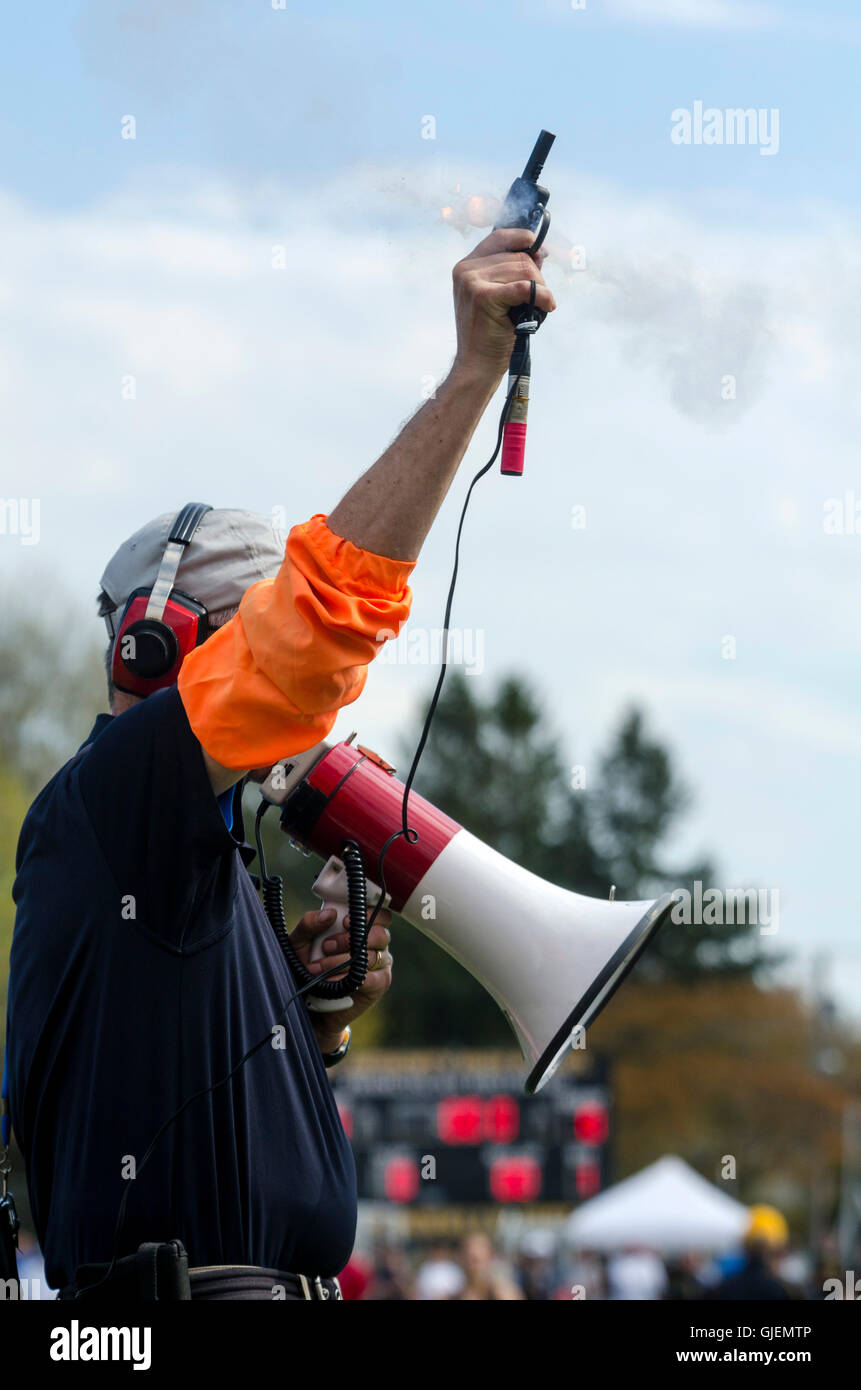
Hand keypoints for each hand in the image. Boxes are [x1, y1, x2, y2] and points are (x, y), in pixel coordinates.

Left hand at [289, 906, 393, 1052]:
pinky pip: (375, 978)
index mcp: (362, 926)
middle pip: (380, 934)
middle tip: (327, 946)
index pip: (380, 914)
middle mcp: (375, 943)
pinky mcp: (379, 984)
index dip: (367, 914)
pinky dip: (354, 979)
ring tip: (318, 968)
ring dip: (342, 961)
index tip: (344, 921)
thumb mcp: (299, 942)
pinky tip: (335, 981)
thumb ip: (309, 924)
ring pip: (372, 956)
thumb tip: (329, 914)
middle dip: (350, 939)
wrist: (306, 1000)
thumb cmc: (305, 965)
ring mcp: (380, 964)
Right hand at [451, 228, 555, 386]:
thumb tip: (539, 251)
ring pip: (524, 269)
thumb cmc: (491, 335)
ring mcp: (472, 282)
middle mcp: (466, 270)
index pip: (499, 238)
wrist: (477, 365)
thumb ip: (514, 272)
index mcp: (466, 267)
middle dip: (537, 276)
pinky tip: (547, 307)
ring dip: (541, 289)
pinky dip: (542, 296)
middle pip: (517, 257)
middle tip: (542, 298)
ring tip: (540, 307)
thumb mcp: (501, 297)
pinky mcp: (483, 297)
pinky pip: (525, 287)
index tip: (538, 249)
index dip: (522, 239)